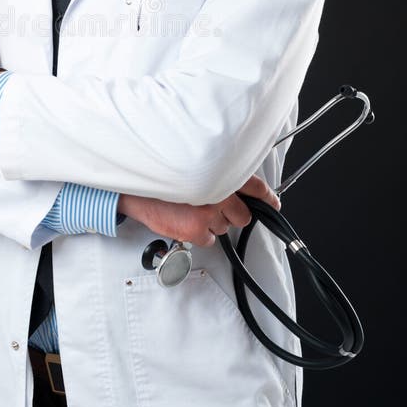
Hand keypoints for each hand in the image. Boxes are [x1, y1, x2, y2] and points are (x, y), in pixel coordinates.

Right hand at [117, 175, 279, 246]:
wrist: (134, 190)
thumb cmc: (160, 179)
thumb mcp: (191, 167)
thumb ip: (214, 173)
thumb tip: (233, 186)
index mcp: (219, 171)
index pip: (254, 186)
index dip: (266, 197)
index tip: (273, 203)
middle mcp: (217, 190)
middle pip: (243, 214)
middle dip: (233, 213)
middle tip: (214, 207)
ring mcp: (208, 212)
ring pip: (224, 227)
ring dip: (212, 222)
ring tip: (191, 209)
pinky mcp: (197, 230)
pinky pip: (210, 239)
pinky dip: (199, 234)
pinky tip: (185, 220)